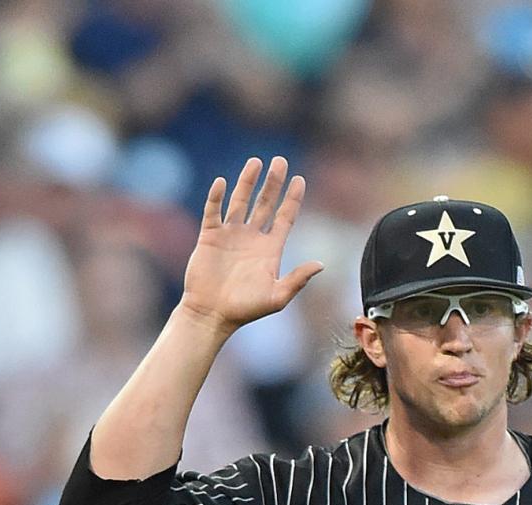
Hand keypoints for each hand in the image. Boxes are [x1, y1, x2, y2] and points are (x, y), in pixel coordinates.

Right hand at [178, 156, 321, 332]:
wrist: (211, 315)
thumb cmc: (245, 310)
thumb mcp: (277, 297)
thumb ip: (298, 280)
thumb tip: (321, 264)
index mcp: (270, 249)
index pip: (285, 217)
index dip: (293, 198)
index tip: (299, 179)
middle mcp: (252, 237)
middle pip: (265, 203)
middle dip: (273, 182)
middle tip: (280, 161)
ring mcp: (231, 235)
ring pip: (241, 201)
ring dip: (247, 181)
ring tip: (256, 162)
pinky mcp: (210, 237)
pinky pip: (213, 211)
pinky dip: (216, 197)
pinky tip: (221, 183)